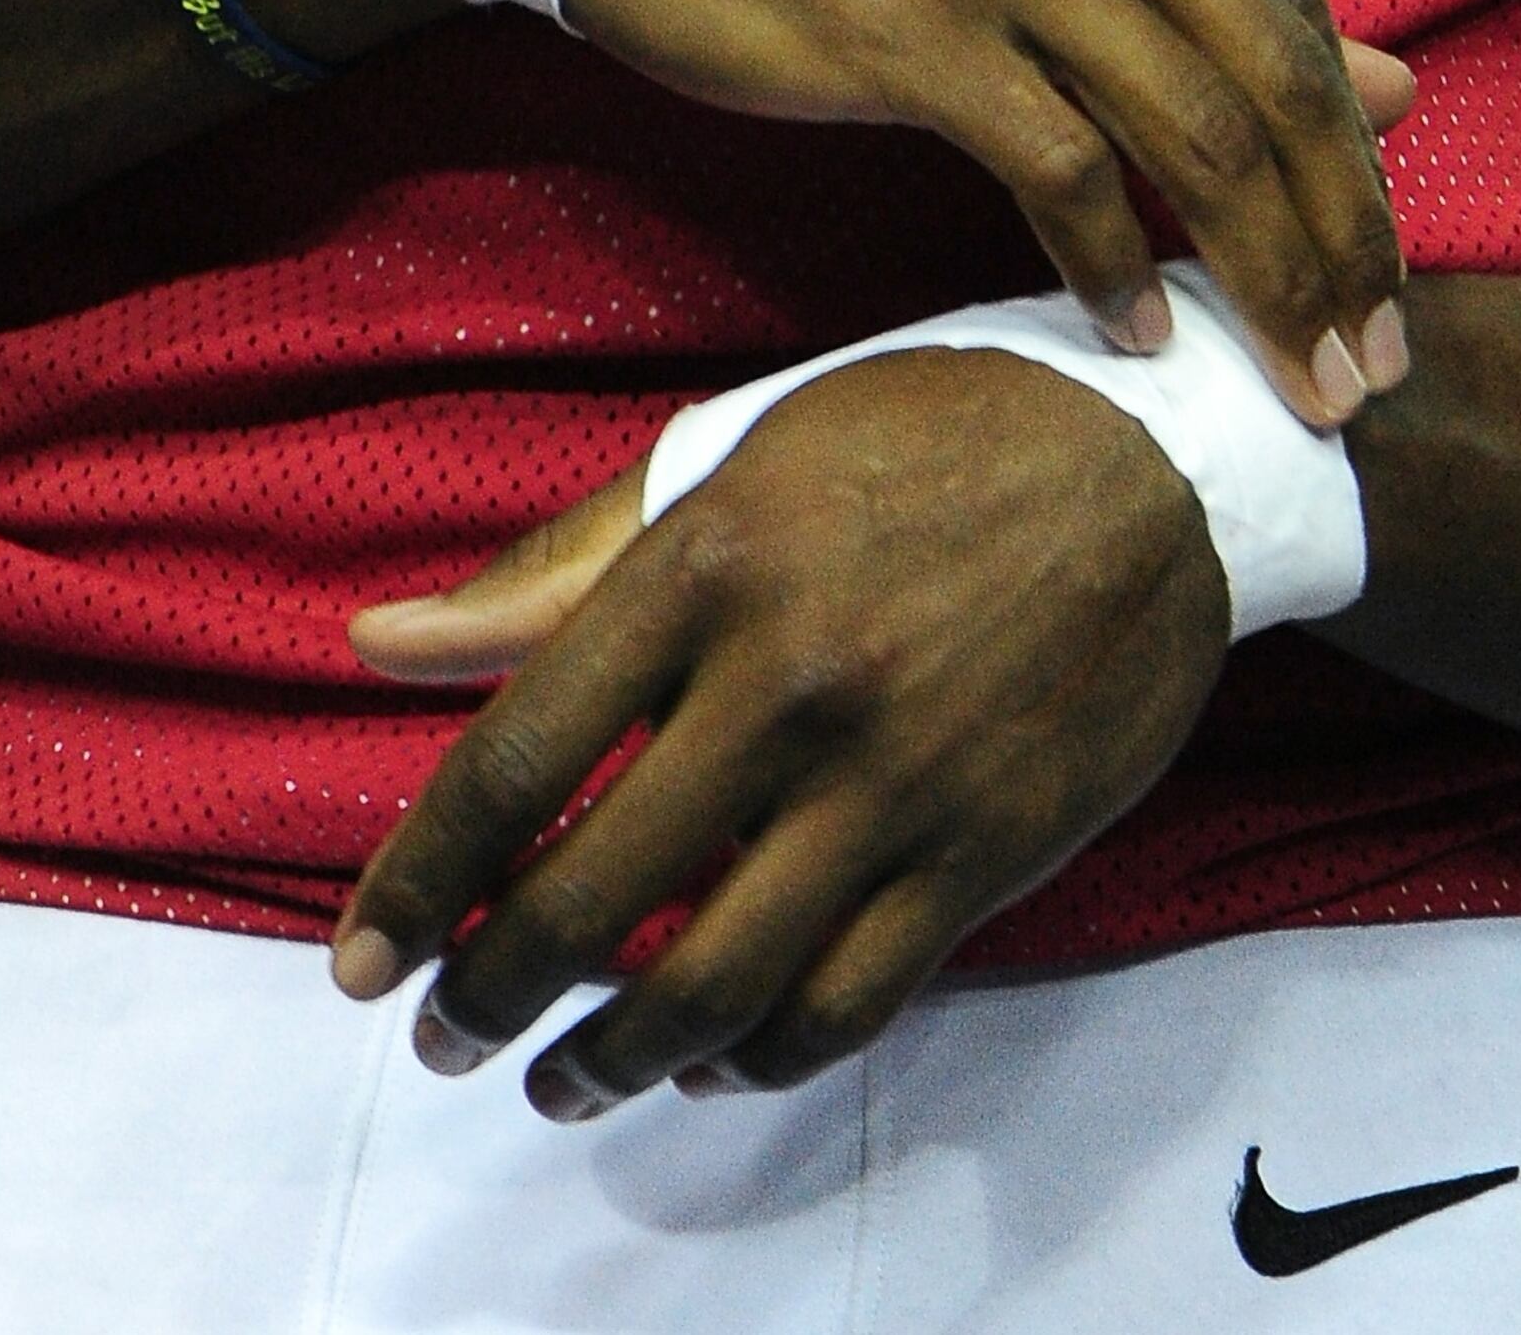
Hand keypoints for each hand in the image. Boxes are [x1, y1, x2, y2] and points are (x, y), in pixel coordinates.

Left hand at [333, 344, 1227, 1113]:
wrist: (1159, 460)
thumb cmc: (925, 437)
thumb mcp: (735, 454)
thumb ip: (556, 569)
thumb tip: (377, 647)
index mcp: (708, 564)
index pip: (518, 760)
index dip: (418, 879)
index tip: (361, 958)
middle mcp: (790, 685)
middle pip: (594, 897)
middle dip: (487, 994)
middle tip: (438, 1034)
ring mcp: (893, 785)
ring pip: (712, 986)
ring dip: (604, 1062)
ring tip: (546, 1082)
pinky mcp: (982, 856)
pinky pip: (843, 1007)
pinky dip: (752, 1063)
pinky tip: (699, 1064)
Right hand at [560, 0, 1412, 421]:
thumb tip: (1401, 87)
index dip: (1350, 151)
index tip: (1377, 273)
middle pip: (1271, 72)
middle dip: (1342, 239)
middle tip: (1373, 368)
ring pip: (1192, 134)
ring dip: (1261, 279)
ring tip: (1293, 382)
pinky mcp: (908, 21)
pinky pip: (1060, 176)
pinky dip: (1113, 271)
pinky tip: (1134, 339)